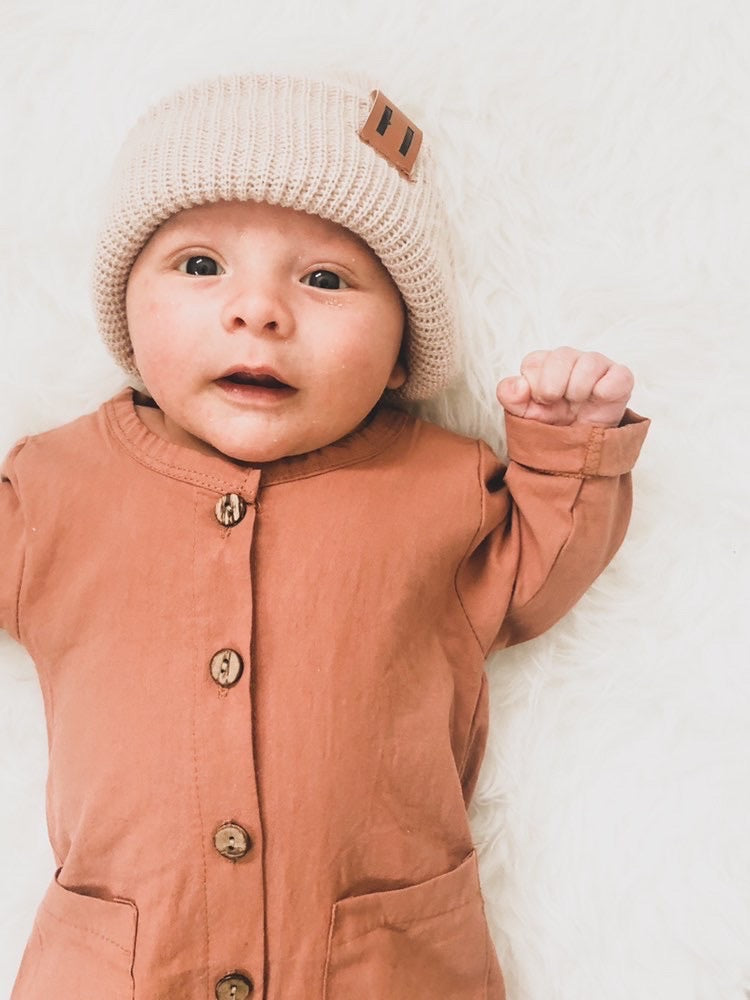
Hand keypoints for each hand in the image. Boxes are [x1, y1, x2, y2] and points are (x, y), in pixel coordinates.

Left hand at [496, 347, 633, 426]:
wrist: (576, 450)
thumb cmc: (550, 424)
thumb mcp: (524, 414)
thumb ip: (510, 396)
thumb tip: (518, 385)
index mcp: (544, 364)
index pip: (534, 361)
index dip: (534, 385)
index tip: (540, 402)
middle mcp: (570, 359)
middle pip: (562, 355)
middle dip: (553, 385)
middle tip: (555, 403)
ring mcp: (596, 366)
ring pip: (590, 362)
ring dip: (578, 388)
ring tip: (577, 404)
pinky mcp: (620, 379)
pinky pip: (619, 375)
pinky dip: (608, 387)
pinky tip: (598, 398)